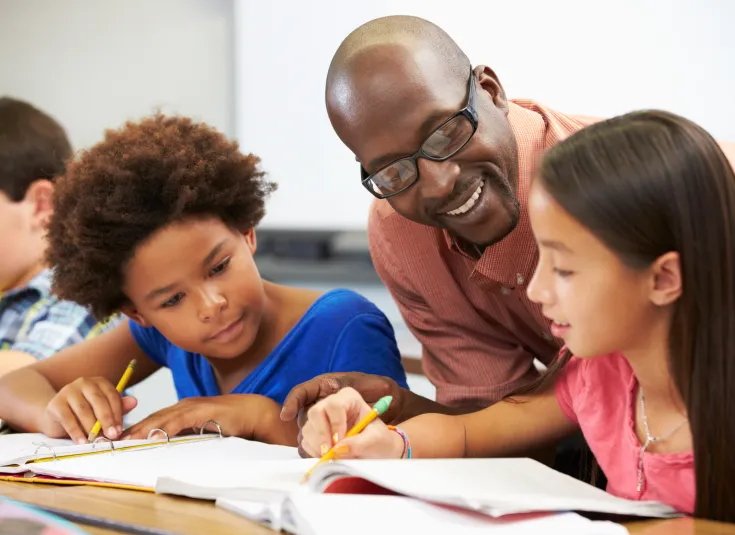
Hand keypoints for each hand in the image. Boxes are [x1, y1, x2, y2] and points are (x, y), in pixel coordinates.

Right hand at [43, 377, 137, 443]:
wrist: (55, 416)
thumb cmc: (85, 414)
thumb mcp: (102, 410)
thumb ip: (118, 407)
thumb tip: (134, 402)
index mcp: (99, 382)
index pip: (112, 395)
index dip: (117, 413)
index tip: (120, 430)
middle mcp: (84, 383)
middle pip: (98, 401)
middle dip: (107, 420)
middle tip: (112, 436)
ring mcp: (68, 391)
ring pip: (83, 410)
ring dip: (92, 428)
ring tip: (97, 441)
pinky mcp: (55, 403)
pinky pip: (68, 419)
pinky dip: (76, 432)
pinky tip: (82, 442)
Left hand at [121, 394, 296, 445]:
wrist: (253, 411)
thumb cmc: (231, 421)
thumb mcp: (204, 428)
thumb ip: (188, 433)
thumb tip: (171, 444)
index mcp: (183, 408)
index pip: (155, 419)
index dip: (136, 428)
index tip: (120, 439)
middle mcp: (184, 404)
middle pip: (153, 417)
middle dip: (132, 429)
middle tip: (113, 440)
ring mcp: (192, 406)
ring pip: (162, 418)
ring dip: (143, 429)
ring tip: (126, 440)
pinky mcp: (202, 411)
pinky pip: (179, 421)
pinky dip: (164, 428)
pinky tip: (153, 435)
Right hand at [301, 387, 404, 458]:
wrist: (376, 451)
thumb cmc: (379, 441)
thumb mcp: (376, 441)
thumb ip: (360, 444)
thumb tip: (338, 449)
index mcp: (349, 398)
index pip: (335, 405)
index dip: (335, 424)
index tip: (339, 442)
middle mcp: (332, 404)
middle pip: (315, 412)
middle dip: (321, 434)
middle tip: (330, 453)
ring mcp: (321, 418)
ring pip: (308, 428)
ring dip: (318, 446)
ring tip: (334, 457)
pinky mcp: (314, 433)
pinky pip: (306, 441)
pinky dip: (314, 452)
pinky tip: (329, 457)